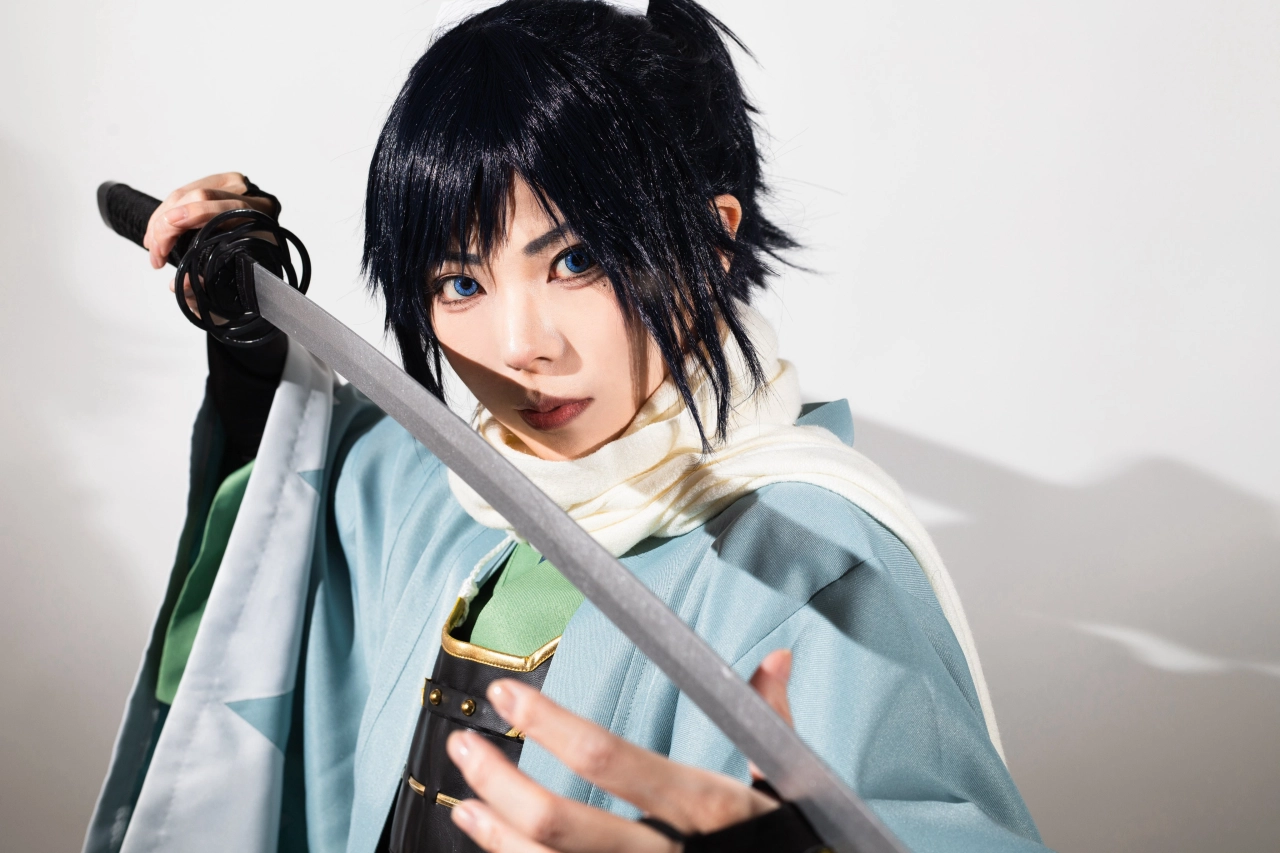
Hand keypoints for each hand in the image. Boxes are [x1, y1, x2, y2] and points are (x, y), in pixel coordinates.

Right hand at [143, 172, 278, 317]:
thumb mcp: (241, 276)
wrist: (268, 246)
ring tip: (152, 248)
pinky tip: (155, 232)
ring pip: (182, 194)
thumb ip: (211, 284)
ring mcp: (227, 185)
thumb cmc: (255, 265)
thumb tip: (177, 286)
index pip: (217, 205)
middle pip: (194, 197)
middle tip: (156, 254)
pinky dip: (163, 214)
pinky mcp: (212, 183)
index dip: (190, 215)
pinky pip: (180, 194)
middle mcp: (243, 193)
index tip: (168, 234)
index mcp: (257, 214)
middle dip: (166, 226)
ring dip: (159, 222)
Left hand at [445, 649, 794, 851]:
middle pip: (561, 823)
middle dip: (500, 779)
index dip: (551, 724)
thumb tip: (778, 658)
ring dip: (494, 829)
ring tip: (464, 794)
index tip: (508, 693)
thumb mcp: (790, 787)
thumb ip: (770, 721)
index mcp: (707, 809)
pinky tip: (487, 834)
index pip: (611, 760)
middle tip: (465, 742)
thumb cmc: (791, 845)